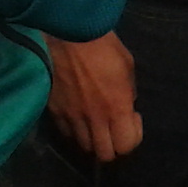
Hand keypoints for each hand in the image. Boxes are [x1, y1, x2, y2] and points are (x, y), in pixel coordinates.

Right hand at [47, 32, 142, 159]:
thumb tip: (125, 105)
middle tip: (113, 126)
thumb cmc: (103, 45)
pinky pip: (66, 132)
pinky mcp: (54, 110)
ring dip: (92, 137)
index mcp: (117, 108)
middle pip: (104, 154)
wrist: (69, 31)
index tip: (132, 117)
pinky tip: (77, 113)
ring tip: (95, 120)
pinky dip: (74, 128)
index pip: (127, 146)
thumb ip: (128, 92)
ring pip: (83, 146)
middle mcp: (94, 119)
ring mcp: (72, 117)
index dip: (133, 136)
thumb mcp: (127, 66)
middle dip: (113, 145)